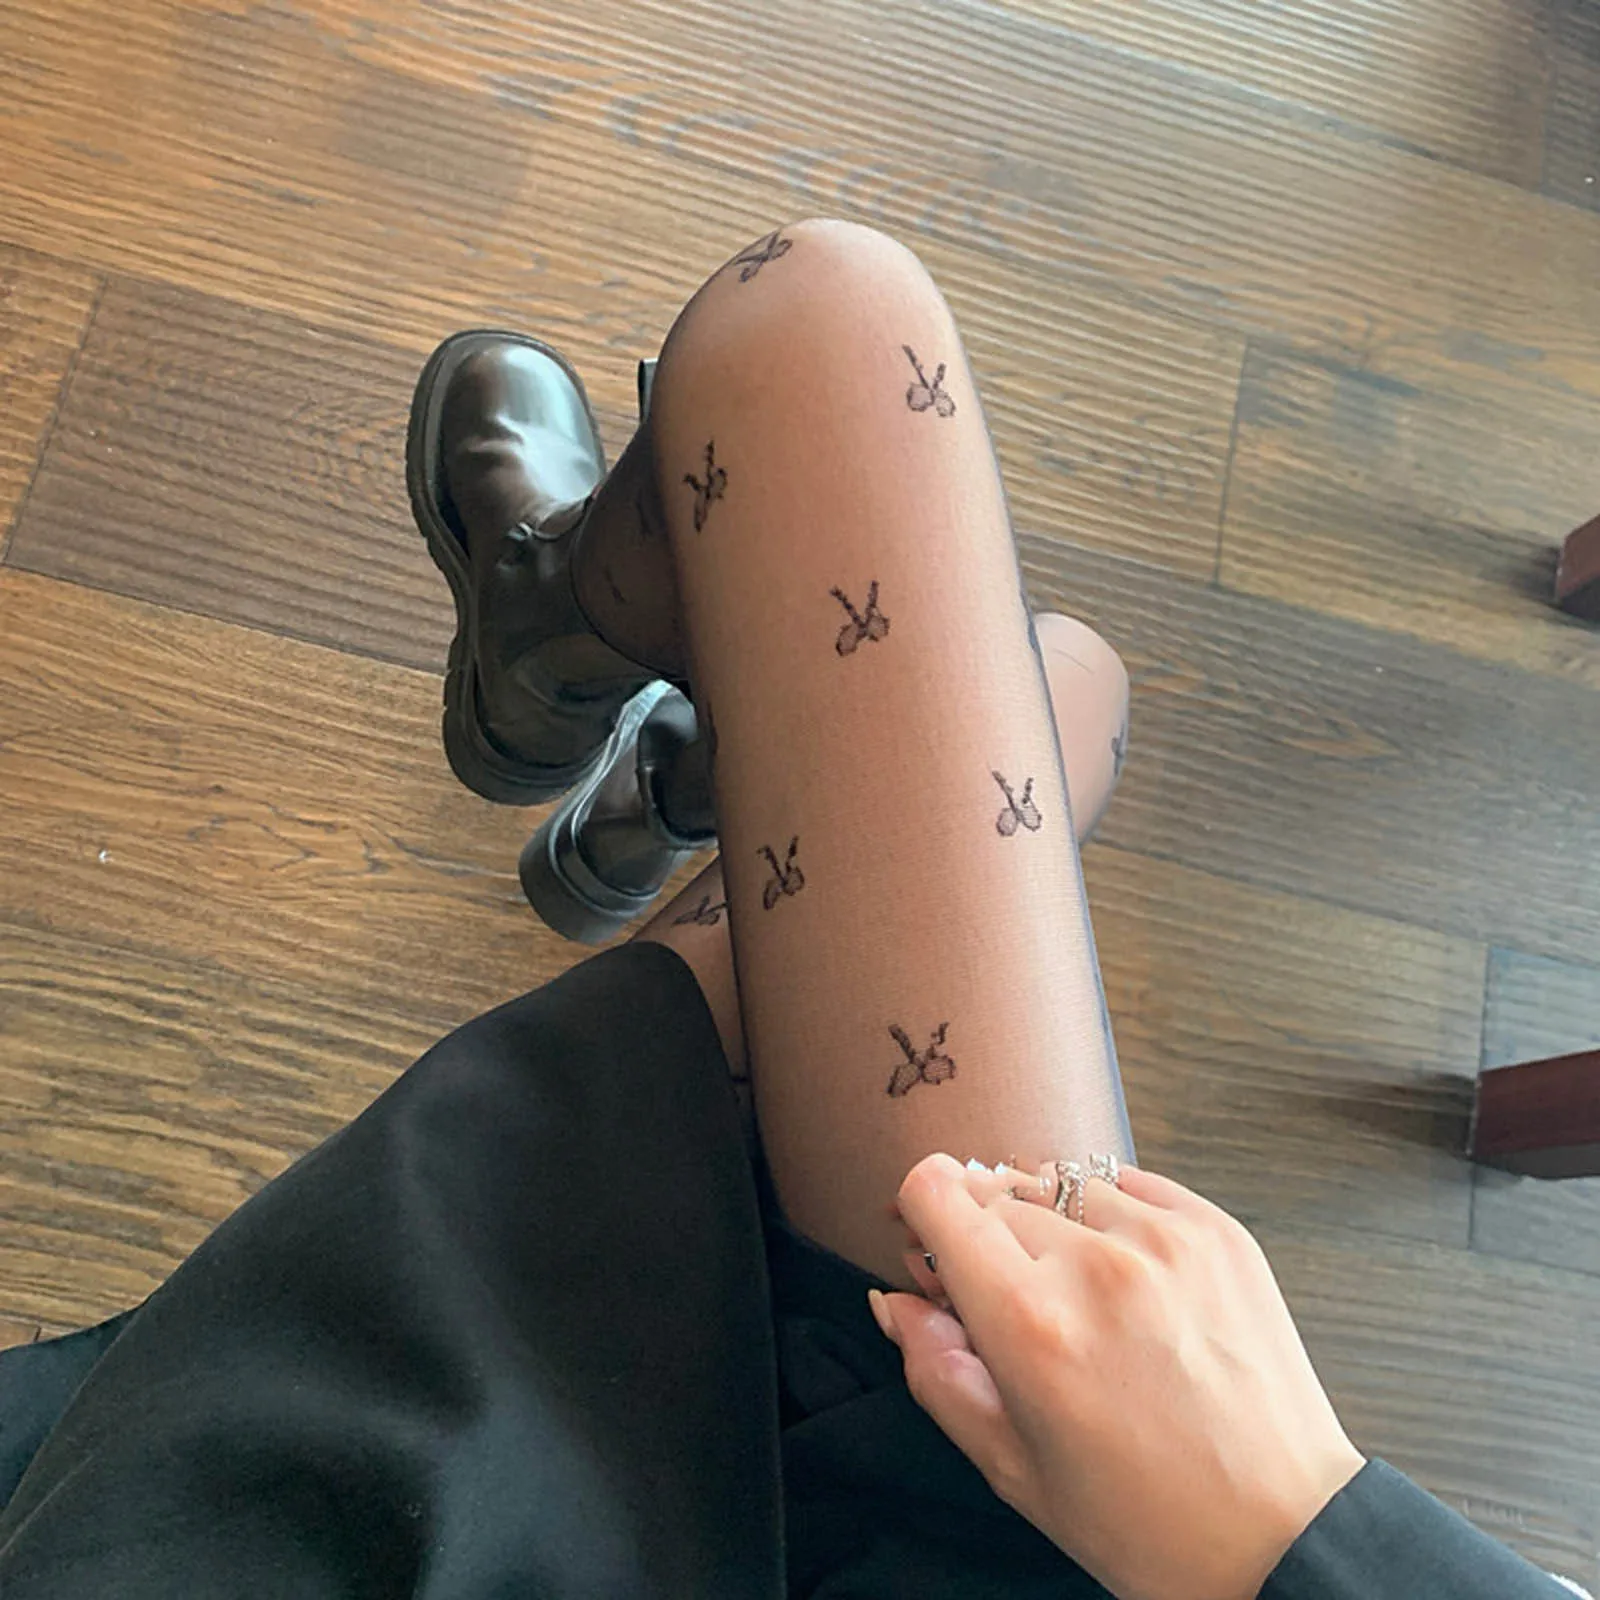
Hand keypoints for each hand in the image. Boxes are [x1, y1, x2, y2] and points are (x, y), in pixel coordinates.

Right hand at [871, 1153, 1364, 1599]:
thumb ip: (937, 1371)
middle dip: (981, 1233)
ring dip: (1049, 1220)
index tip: (930, 1245)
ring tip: (1075, 1293)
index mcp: (1029, 1322)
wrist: (1286, 1536)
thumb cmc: (1147, 1520)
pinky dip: (1110, 1214)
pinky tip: (1122, 1274)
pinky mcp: (1217, 1231)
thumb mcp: (1013, 1467)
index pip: (937, 1191)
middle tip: (1004, 1296)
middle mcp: (1094, 1263)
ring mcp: (1164, 1239)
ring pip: (1060, 1181)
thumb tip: (896, 1299)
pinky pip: (1129, 1183)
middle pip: (993, 1190)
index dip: (920, 1214)